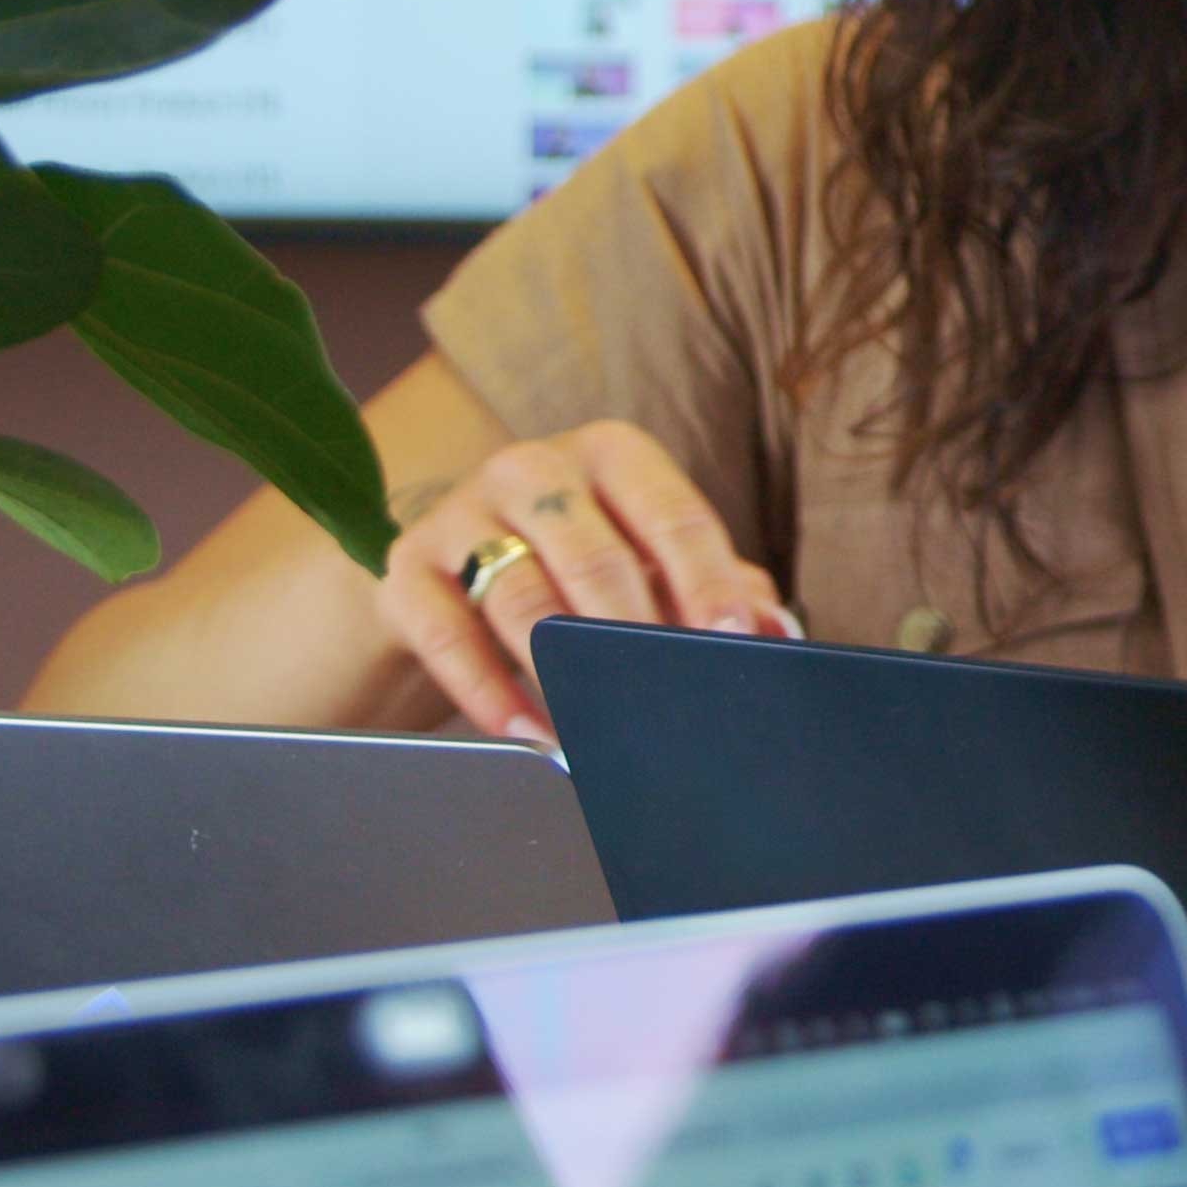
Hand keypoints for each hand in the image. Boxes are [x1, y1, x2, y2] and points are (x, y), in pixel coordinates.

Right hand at [372, 419, 792, 744]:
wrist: (452, 568)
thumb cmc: (580, 561)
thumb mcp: (648, 559)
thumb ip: (720, 589)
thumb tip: (779, 635)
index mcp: (614, 455)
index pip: (673, 516)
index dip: (707, 581)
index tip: (731, 640)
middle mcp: (536, 468)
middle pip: (597, 558)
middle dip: (634, 636)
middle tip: (663, 698)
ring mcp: (463, 512)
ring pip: (520, 594)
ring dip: (562, 672)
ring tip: (594, 730)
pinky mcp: (407, 568)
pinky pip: (446, 632)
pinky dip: (487, 689)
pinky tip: (524, 732)